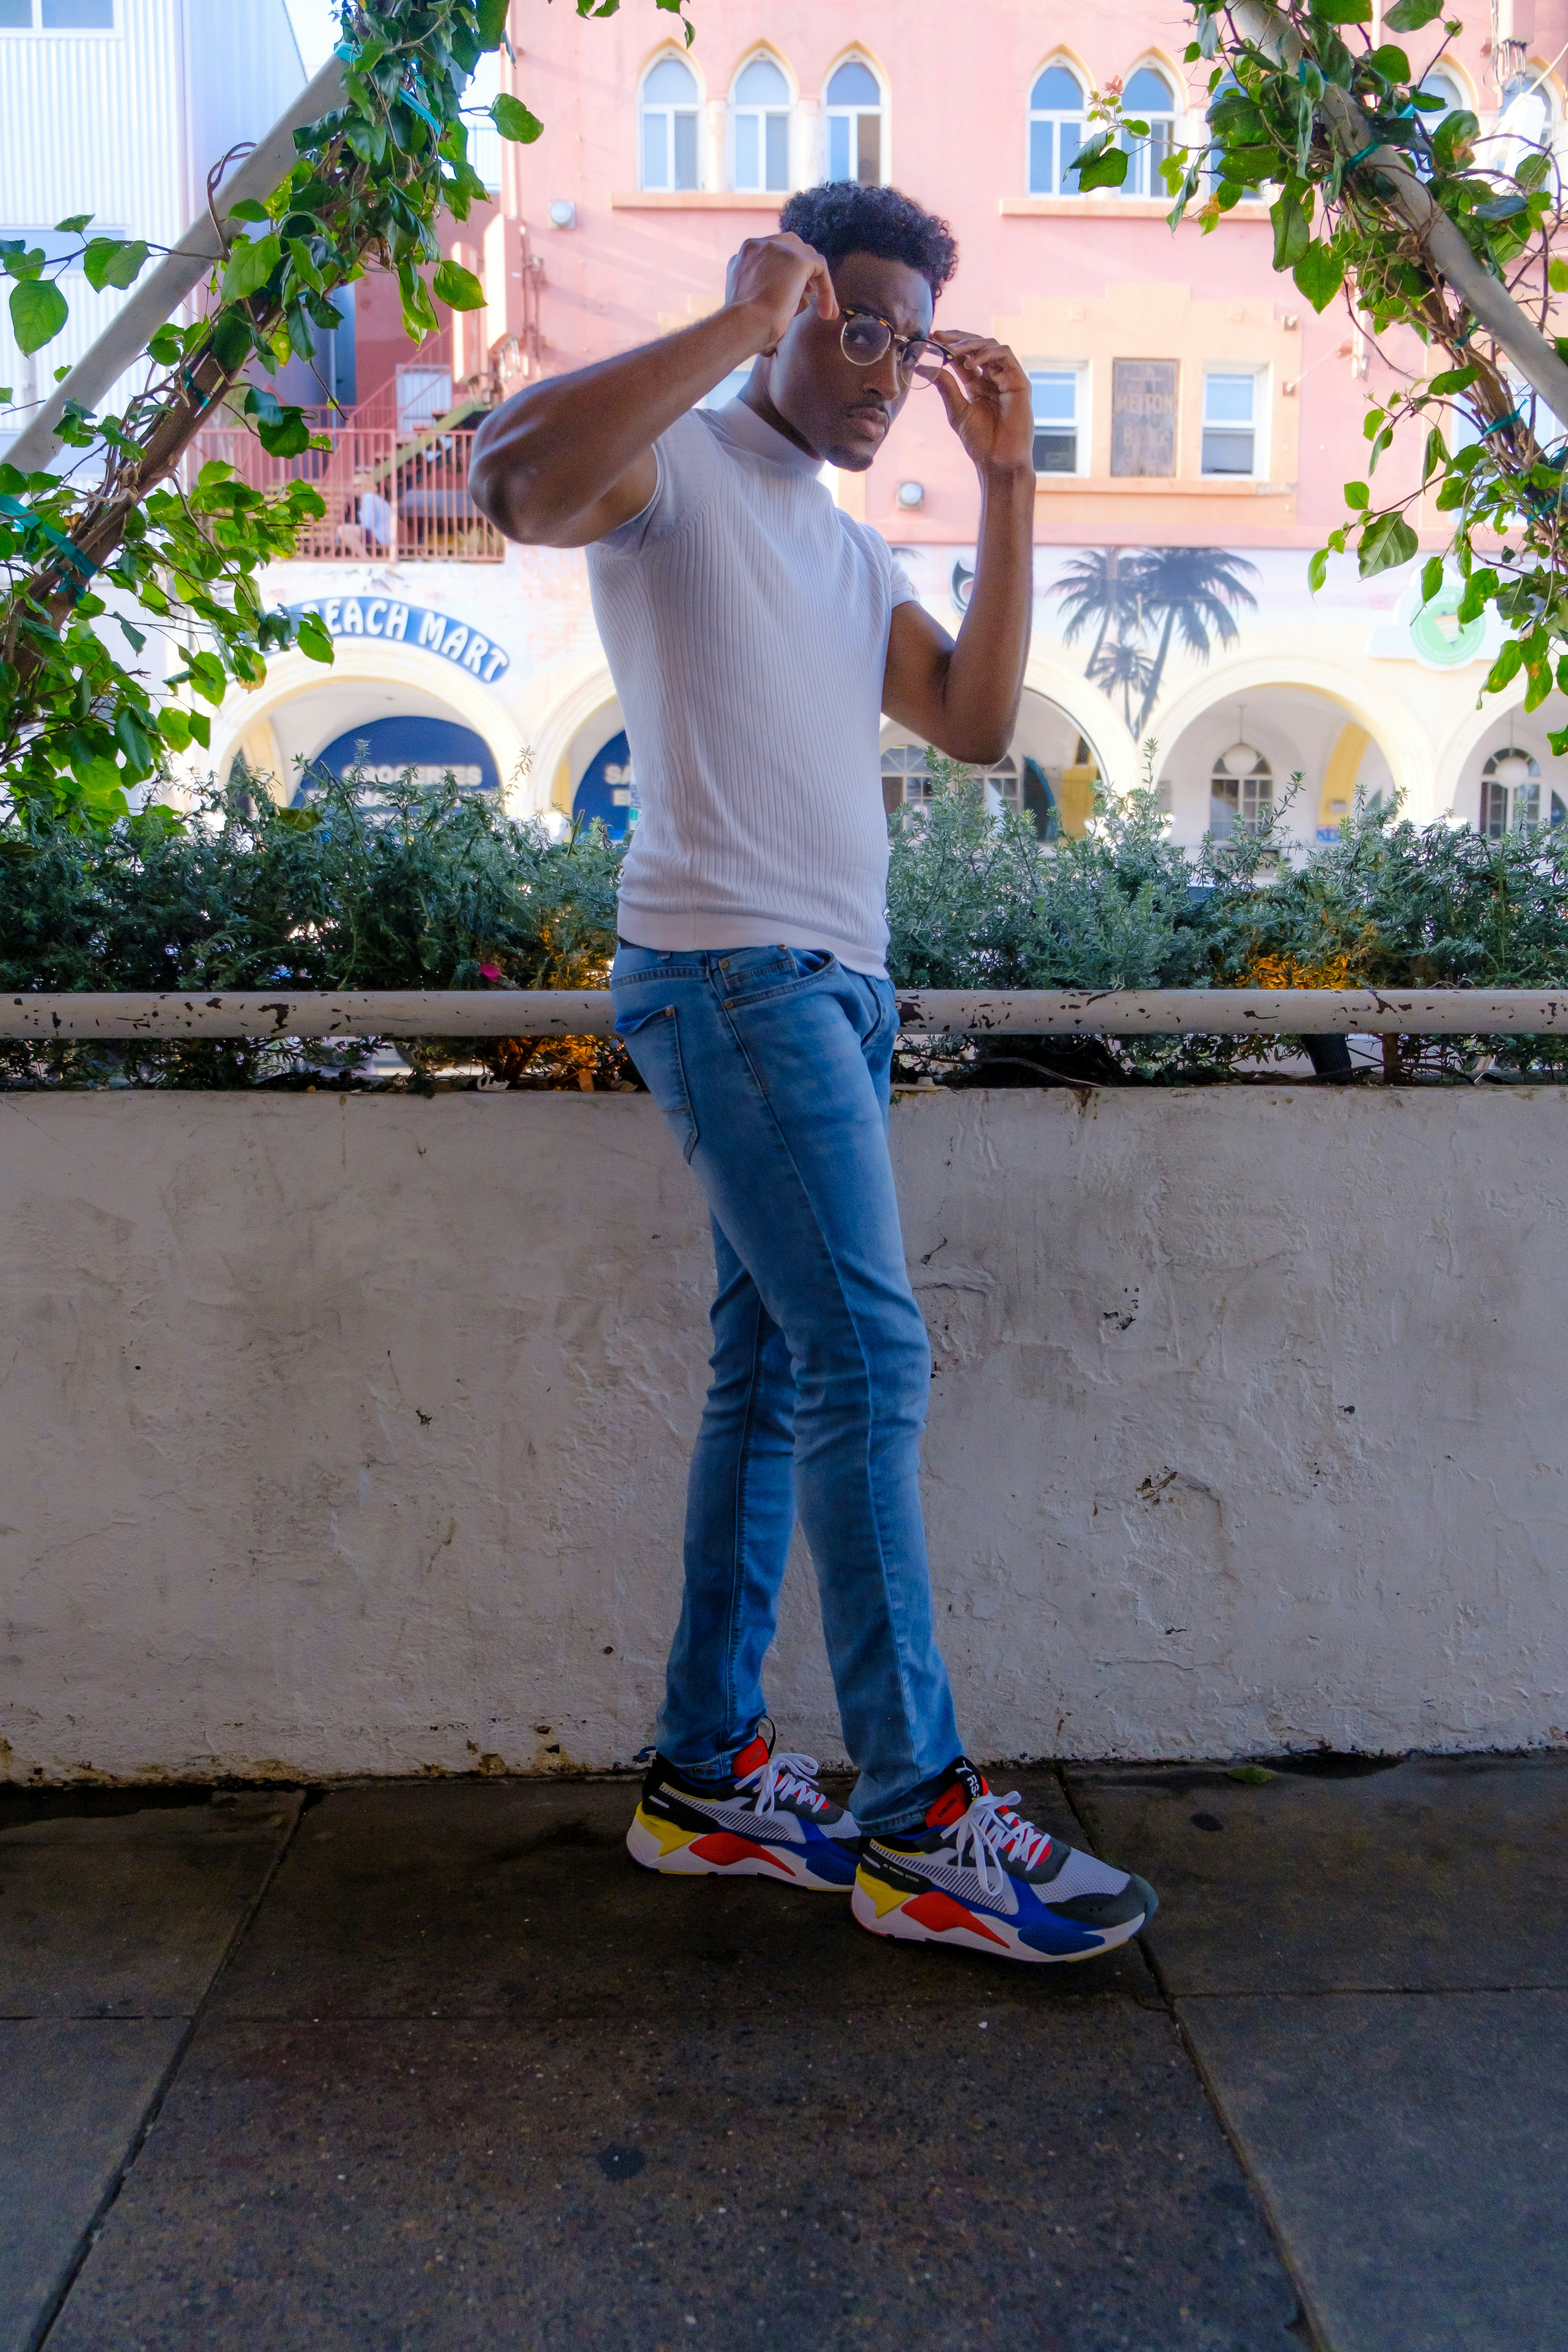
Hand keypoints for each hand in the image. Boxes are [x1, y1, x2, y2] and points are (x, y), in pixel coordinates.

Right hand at [724, 232, 838, 353]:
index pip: (771, 254)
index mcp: (744, 255)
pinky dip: (827, 289)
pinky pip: (820, 267)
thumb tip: (793, 297)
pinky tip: (827, 312)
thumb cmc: (745, 326)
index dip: (784, 271)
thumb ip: (765, 290)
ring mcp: (777, 249)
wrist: (743, 326)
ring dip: (817, 281)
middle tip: (809, 294)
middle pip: (790, 246)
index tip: (791, 293)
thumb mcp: (749, 301)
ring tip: (823, 310)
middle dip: (802, 268)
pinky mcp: (796, 260)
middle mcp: (758, 246)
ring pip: (807, 256)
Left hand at [931, 333, 1034, 477]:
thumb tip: (923, 366)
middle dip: (957, 338)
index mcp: (978, 384)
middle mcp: (993, 378)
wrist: (999, 461)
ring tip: (952, 350)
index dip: (948, 346)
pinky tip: (970, 361)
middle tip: (938, 336)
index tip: (931, 339)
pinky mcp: (1019, 381)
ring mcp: (1007, 378)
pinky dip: (987, 353)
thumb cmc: (980, 442)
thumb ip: (945, 387)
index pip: (963, 357)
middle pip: (977, 346)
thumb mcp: (957, 410)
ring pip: (991, 346)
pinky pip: (1005, 355)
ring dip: (970, 344)